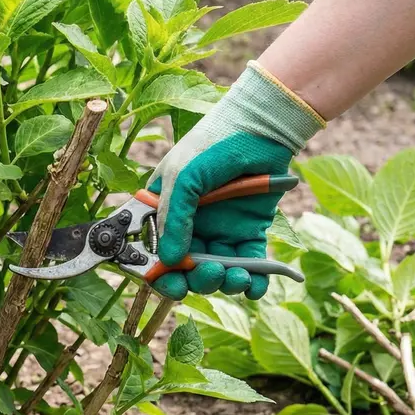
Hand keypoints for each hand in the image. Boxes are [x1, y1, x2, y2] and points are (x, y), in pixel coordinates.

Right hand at [144, 61, 323, 300]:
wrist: (261, 129)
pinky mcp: (249, 232)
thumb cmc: (212, 145)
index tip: (170, 281)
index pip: (154, 252)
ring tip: (236, 277)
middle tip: (208, 274)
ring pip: (216, 272)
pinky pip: (248, 265)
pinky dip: (253, 282)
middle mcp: (190, 226)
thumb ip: (174, 219)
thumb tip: (170, 261)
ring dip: (224, 283)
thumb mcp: (183, 178)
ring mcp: (219, 230)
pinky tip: (255, 286)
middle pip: (185, 269)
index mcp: (164, 212)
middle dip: (195, 280)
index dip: (159, 272)